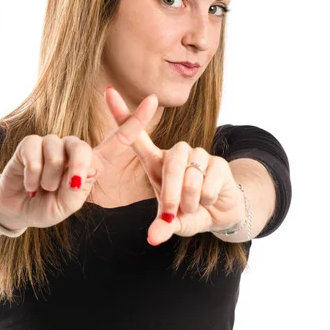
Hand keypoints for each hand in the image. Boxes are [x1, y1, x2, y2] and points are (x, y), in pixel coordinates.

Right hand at [0, 92, 159, 229]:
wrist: (18, 210)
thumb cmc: (48, 206)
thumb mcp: (67, 205)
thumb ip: (76, 191)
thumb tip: (76, 173)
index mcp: (93, 163)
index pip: (118, 139)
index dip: (136, 119)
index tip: (153, 100)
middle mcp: (74, 148)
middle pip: (82, 148)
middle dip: (72, 172)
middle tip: (61, 189)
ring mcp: (52, 143)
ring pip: (56, 153)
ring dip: (48, 179)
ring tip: (42, 188)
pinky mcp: (30, 143)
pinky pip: (34, 151)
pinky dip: (32, 174)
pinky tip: (29, 184)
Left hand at [104, 86, 244, 245]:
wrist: (221, 212)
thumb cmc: (188, 211)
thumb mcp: (173, 220)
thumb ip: (163, 226)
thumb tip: (154, 238)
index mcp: (157, 162)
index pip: (137, 135)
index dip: (122, 114)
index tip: (108, 91)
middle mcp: (176, 153)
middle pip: (170, 163)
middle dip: (171, 193)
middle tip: (174, 212)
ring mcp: (198, 155)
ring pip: (189, 175)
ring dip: (190, 199)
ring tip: (193, 206)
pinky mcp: (218, 162)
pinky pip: (208, 182)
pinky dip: (206, 199)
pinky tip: (209, 200)